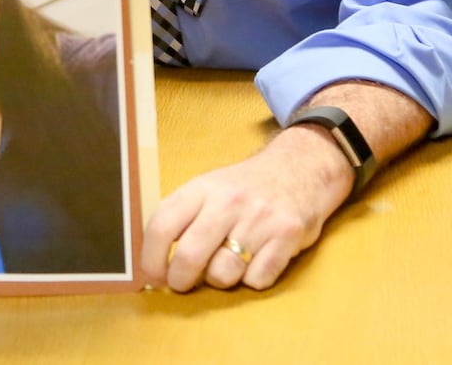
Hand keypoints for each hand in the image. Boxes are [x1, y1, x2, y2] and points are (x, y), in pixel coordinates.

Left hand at [140, 123, 351, 291]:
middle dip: (180, 281)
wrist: (301, 167)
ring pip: (223, 275)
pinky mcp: (287, 235)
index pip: (161, 226)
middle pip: (189, 256)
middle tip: (183, 283)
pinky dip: (253, 279)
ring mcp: (259, 219)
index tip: (154, 275)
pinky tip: (256, 261)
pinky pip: (257, 280)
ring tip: (228, 264)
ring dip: (221, 279)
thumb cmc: (246, 187)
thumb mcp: (209, 187)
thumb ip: (182, 218)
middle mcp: (229, 202)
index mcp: (202, 188)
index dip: (151, 259)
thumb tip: (154, 263)